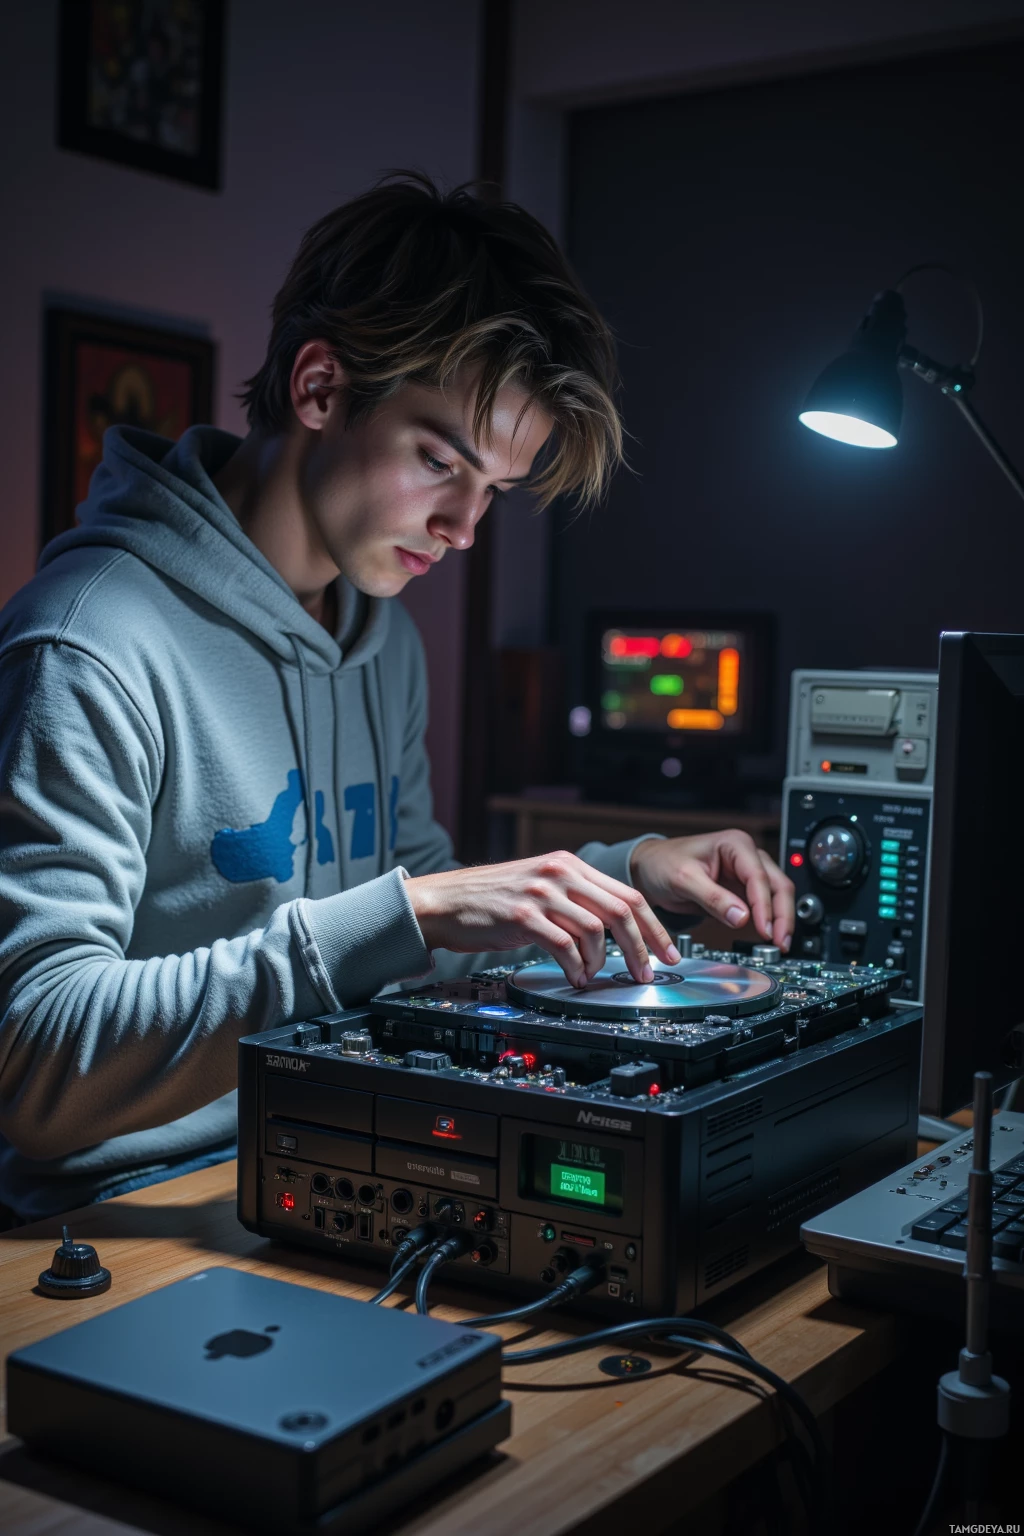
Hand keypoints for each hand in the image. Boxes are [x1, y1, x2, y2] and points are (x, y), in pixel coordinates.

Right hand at [404, 851, 680, 988]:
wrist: (444, 901)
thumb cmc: (492, 899)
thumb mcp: (541, 887)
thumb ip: (576, 900)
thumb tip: (615, 930)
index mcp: (569, 864)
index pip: (628, 893)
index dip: (654, 926)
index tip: (667, 951)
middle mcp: (559, 873)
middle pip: (621, 910)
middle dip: (641, 946)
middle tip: (646, 972)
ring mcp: (541, 893)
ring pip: (596, 929)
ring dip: (603, 961)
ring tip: (595, 976)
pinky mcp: (522, 916)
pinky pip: (564, 945)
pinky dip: (576, 966)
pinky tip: (575, 977)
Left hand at [629, 830, 794, 951]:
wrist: (649, 868)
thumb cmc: (662, 863)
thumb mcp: (683, 879)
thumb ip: (713, 898)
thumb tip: (742, 917)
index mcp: (735, 844)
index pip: (758, 877)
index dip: (765, 906)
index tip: (765, 930)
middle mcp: (746, 856)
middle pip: (777, 885)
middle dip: (782, 915)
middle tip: (780, 942)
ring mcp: (746, 873)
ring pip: (776, 895)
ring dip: (779, 919)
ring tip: (778, 943)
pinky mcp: (742, 890)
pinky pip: (762, 905)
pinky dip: (767, 921)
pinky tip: (768, 937)